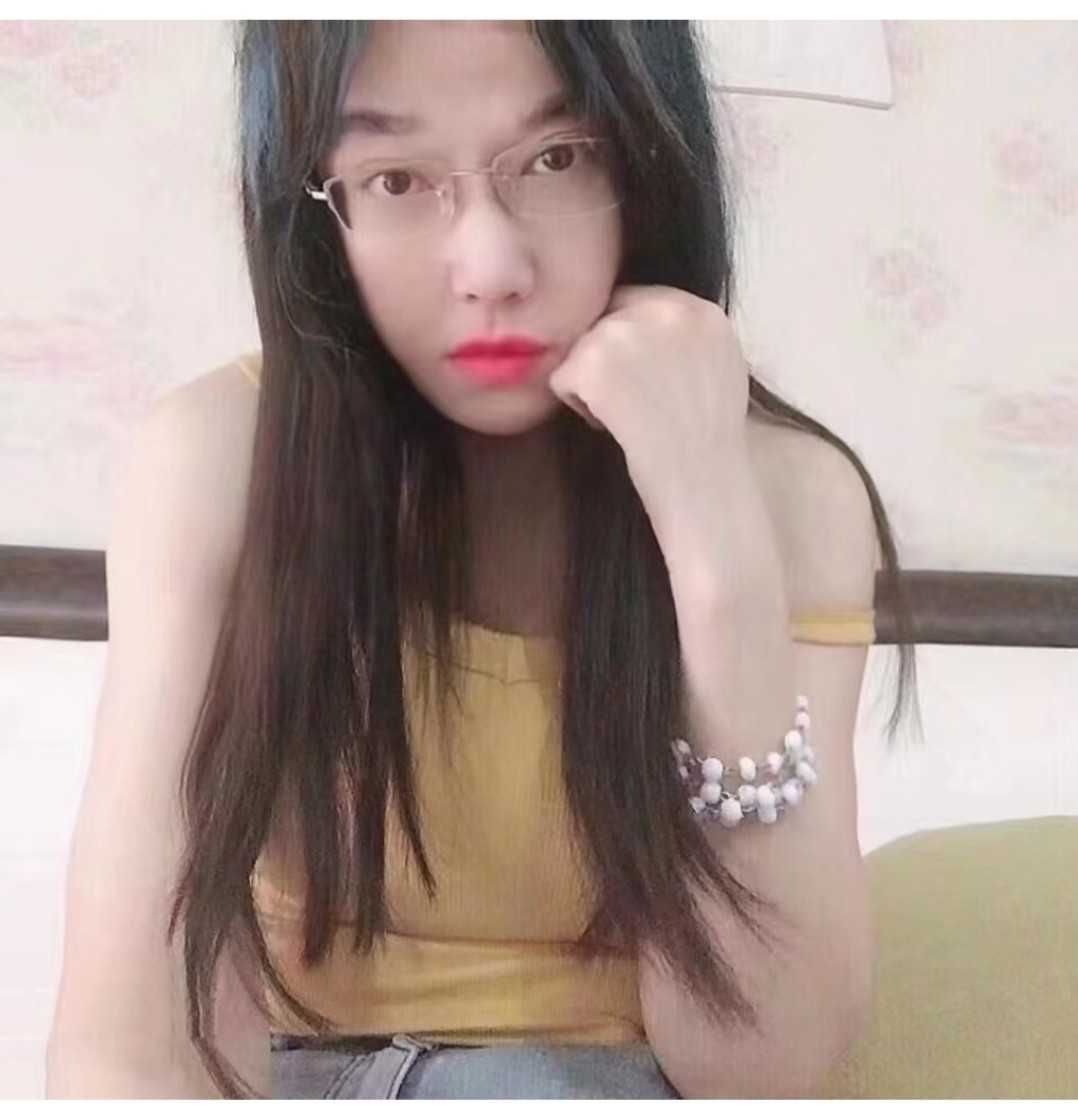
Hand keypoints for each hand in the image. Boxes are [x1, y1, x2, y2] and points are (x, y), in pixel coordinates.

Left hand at [548, 283, 752, 545]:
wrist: (703, 486)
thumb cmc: (710, 444)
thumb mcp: (720, 369)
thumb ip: (686, 337)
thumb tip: (640, 322)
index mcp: (701, 313)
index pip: (638, 301)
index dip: (628, 341)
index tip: (635, 378)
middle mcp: (665, 311)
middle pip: (604, 320)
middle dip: (606, 359)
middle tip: (633, 404)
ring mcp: (627, 333)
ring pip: (580, 348)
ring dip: (592, 384)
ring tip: (627, 419)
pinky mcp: (593, 363)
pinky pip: (561, 378)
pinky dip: (577, 406)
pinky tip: (611, 428)